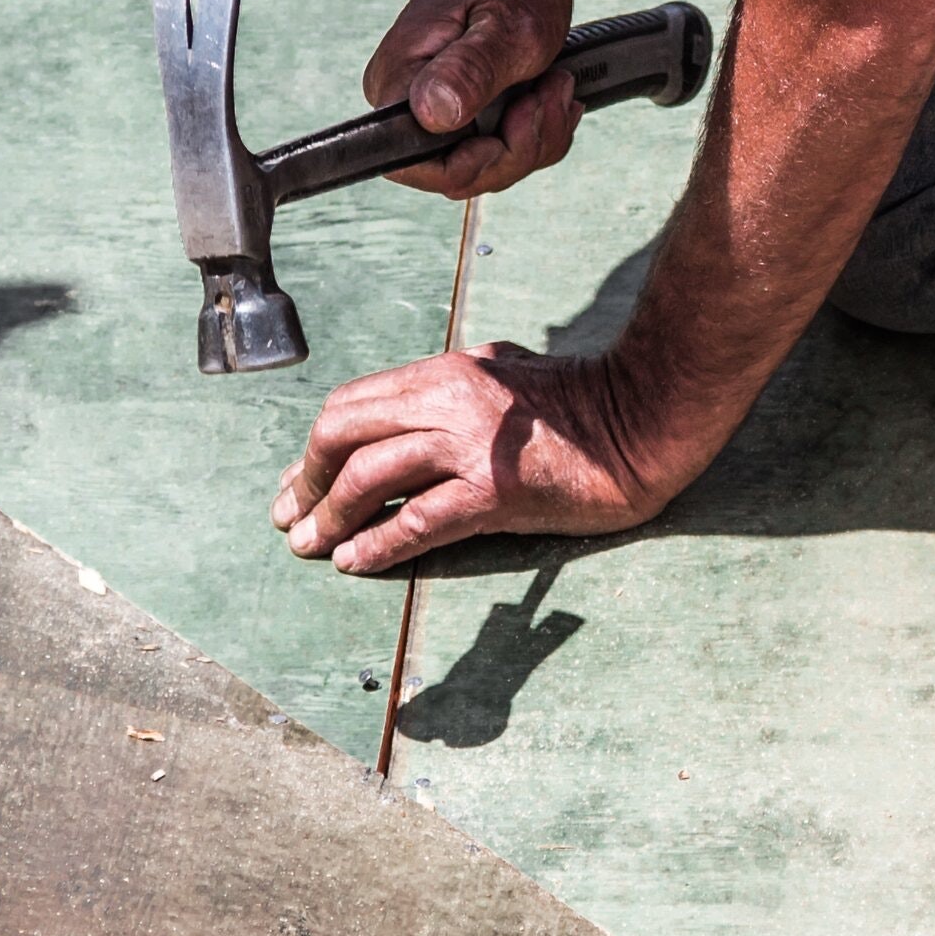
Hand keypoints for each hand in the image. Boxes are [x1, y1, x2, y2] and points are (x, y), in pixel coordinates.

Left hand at [271, 343, 693, 572]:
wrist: (643, 423)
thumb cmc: (580, 404)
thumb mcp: (504, 375)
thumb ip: (453, 388)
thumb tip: (404, 415)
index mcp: (447, 371)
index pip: (353, 404)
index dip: (314, 447)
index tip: (298, 482)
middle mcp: (449, 399)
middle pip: (343, 433)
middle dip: (306, 479)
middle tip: (291, 516)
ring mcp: (470, 444)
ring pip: (368, 477)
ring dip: (329, 518)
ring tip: (310, 547)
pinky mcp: (495, 489)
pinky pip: (417, 521)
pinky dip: (377, 545)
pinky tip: (355, 563)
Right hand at [365, 0, 580, 197]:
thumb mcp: (509, 26)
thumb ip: (472, 71)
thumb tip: (433, 113)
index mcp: (398, 83)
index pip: (418, 167)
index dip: (475, 164)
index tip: (516, 120)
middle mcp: (404, 101)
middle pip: (459, 174)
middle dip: (520, 147)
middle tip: (552, 89)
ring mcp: (433, 107)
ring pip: (488, 165)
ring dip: (537, 134)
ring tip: (557, 81)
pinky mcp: (461, 108)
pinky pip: (500, 148)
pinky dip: (538, 128)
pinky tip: (553, 90)